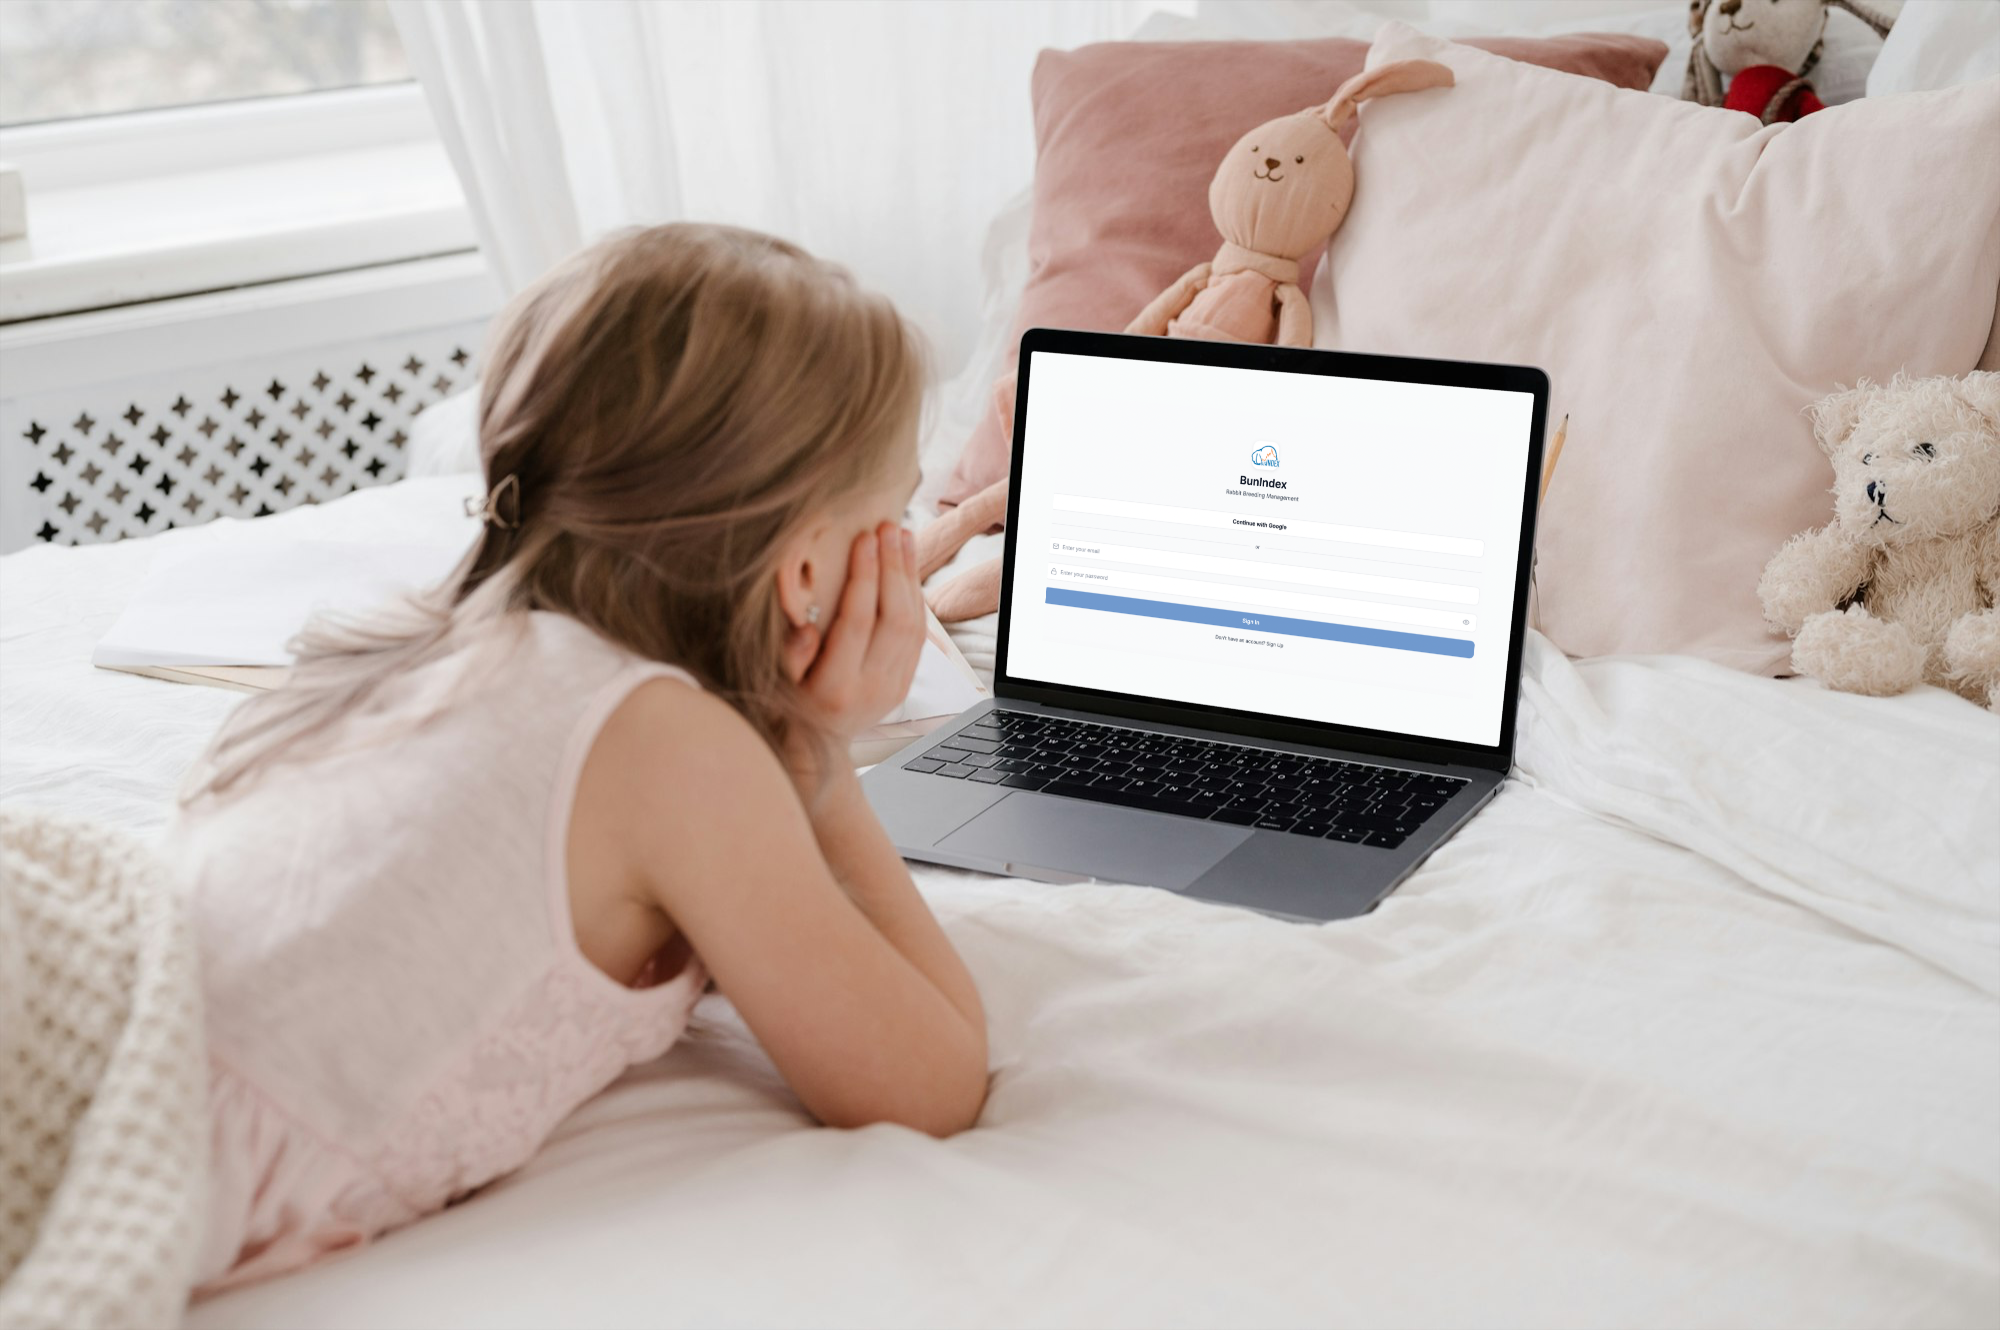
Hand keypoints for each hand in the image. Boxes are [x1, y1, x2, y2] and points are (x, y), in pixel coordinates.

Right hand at [784, 523, 923, 746]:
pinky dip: (914, 596)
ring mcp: (893, 687)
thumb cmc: (784, 702)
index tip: (864, 539)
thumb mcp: (775, 680)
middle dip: (893, 567)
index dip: (864, 577)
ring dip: (909, 576)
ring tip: (902, 536)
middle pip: (893, 619)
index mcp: (835, 687)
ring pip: (912, 624)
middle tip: (887, 527)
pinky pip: (918, 634)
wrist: (813, 744)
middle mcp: (871, 689)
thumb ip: (790, 654)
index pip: (857, 623)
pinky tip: (907, 567)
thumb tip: (807, 628)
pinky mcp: (904, 683)